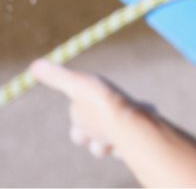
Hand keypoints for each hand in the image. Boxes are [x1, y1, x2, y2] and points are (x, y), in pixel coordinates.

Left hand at [31, 60, 151, 159]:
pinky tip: (147, 114)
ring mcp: (117, 141)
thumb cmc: (101, 102)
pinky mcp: (139, 139)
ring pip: (113, 142)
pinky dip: (141, 127)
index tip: (87, 102)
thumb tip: (34, 65)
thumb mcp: (77, 83)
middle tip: (105, 117)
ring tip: (126, 116)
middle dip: (96, 132)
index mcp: (81, 126)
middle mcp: (97, 137)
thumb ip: (57, 76)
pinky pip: (139, 135)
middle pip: (92, 139)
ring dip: (116, 134)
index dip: (80, 116)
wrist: (129, 120)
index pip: (77, 124)